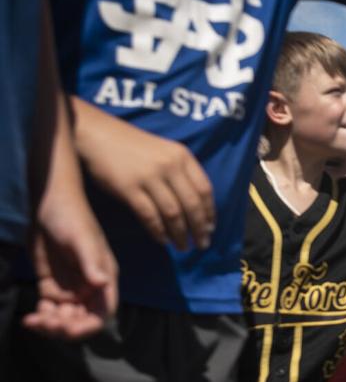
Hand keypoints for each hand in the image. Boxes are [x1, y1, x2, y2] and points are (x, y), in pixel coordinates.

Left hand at [22, 211, 117, 339]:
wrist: (48, 203)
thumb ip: (92, 262)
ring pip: (64, 318)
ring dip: (51, 325)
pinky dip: (41, 317)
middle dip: (65, 327)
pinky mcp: (51, 284)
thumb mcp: (82, 239)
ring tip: (33, 321)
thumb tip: (102, 284)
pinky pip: (49, 309)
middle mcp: (90, 287)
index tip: (69, 330)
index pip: (103, 311)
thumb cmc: (71, 217)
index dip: (89, 326)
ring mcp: (70, 286)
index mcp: (104, 278)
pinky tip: (30, 317)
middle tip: (44, 324)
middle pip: (82, 319)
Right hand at [74, 102, 214, 249]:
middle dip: (199, 228)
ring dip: (180, 234)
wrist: (98, 135)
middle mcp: (169, 166)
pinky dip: (158, 231)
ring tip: (183, 246)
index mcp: (182, 156)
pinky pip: (149, 216)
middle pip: (192, 204)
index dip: (210, 212)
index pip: (205, 189)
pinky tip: (162, 240)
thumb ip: (181, 173)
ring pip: (173, 213)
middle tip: (202, 245)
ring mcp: (149, 177)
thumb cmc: (133, 147)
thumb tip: (196, 207)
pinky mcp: (129, 188)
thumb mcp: (165, 152)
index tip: (211, 228)